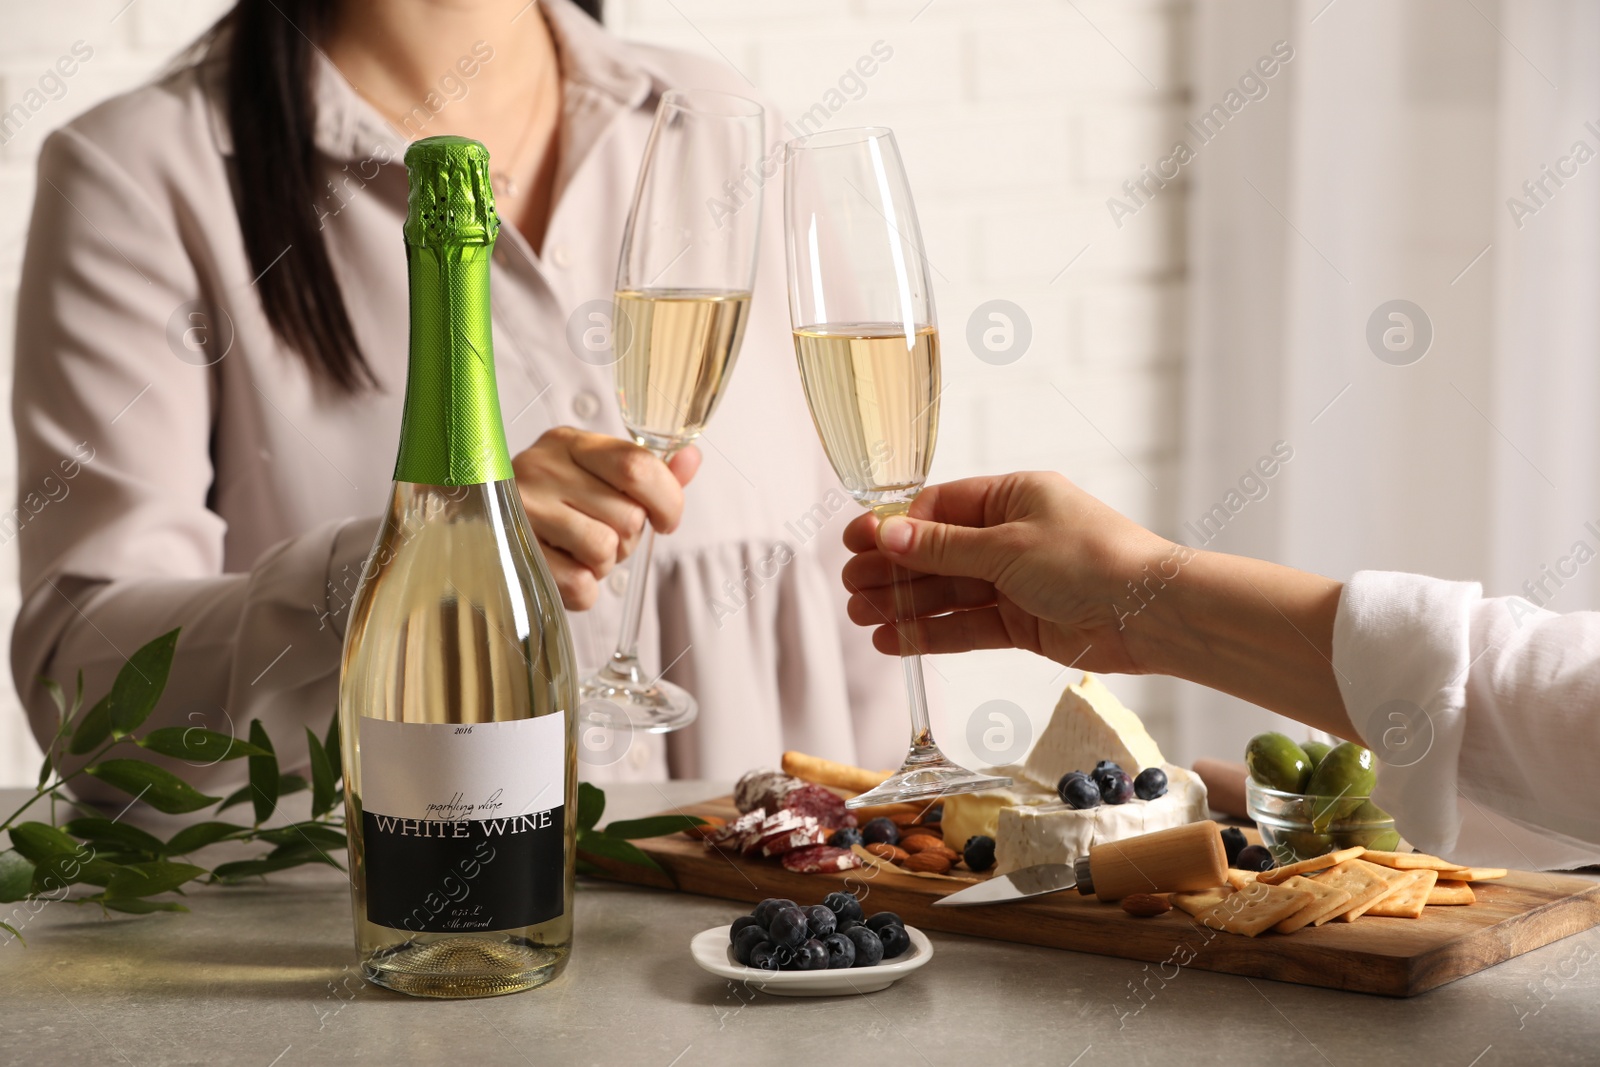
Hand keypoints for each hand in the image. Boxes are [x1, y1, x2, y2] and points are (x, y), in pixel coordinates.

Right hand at [512, 427, 700, 609]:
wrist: (483, 528)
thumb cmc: (555, 503)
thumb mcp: (598, 475)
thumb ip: (649, 471)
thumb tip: (691, 457)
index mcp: (570, 442)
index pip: (638, 466)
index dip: (667, 500)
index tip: (666, 520)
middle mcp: (541, 468)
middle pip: (628, 516)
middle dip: (628, 538)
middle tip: (601, 533)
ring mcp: (522, 510)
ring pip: (604, 550)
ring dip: (605, 563)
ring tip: (581, 550)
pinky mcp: (514, 554)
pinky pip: (579, 585)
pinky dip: (583, 590)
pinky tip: (564, 569)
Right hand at [840, 472, 1173, 674]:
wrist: (1152, 614)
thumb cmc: (1091, 560)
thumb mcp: (1007, 546)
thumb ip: (943, 546)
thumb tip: (888, 534)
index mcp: (1013, 497)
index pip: (939, 508)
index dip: (895, 527)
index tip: (856, 542)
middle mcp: (1012, 536)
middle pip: (937, 552)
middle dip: (893, 569)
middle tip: (850, 584)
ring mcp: (1017, 582)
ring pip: (948, 591)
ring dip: (904, 603)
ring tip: (861, 617)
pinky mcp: (1024, 624)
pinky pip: (966, 625)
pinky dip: (931, 632)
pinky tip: (894, 640)